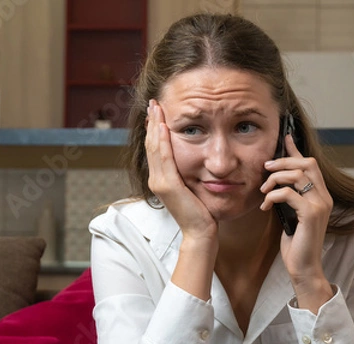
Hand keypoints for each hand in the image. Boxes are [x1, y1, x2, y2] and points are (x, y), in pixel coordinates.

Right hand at [145, 99, 217, 241]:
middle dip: (152, 121)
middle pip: (151, 144)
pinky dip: (162, 140)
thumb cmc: (201, 211)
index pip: (156, 148)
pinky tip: (162, 126)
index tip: (157, 111)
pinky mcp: (167, 185)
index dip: (154, 129)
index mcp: (161, 179)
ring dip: (155, 125)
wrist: (201, 232)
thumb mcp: (193, 187)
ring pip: (155, 147)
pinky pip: (164, 157)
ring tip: (156, 107)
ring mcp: (159, 182)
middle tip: (153, 102)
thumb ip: (189, 173)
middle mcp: (156, 179)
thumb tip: (196, 158)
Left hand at [260, 134, 333, 311]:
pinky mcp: (311, 214)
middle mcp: (324, 197)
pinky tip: (265, 208)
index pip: (311, 164)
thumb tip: (276, 181)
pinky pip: (288, 193)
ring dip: (274, 179)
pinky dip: (272, 196)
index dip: (296, 149)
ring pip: (297, 175)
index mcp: (321, 195)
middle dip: (283, 161)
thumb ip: (288, 196)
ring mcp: (320, 205)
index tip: (285, 138)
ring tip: (263, 191)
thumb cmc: (296, 243)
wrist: (304, 268)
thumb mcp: (290, 214)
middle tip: (266, 168)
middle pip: (306, 163)